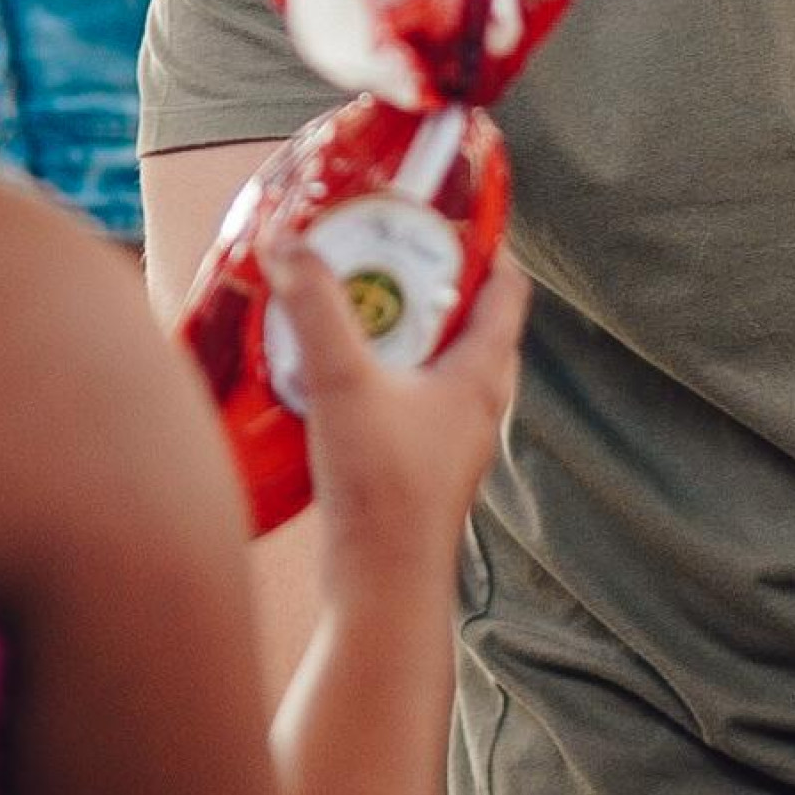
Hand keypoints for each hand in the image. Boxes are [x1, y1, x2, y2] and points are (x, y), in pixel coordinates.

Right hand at [263, 239, 528, 567]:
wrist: (381, 588)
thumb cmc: (382, 492)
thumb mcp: (344, 384)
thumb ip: (315, 309)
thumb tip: (289, 243)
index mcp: (482, 372)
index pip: (506, 285)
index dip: (481, 240)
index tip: (439, 207)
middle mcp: (477, 400)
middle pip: (464, 316)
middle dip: (421, 277)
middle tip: (376, 244)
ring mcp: (450, 434)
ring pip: (432, 358)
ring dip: (395, 325)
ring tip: (347, 299)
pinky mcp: (419, 461)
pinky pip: (407, 394)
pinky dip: (379, 368)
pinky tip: (331, 367)